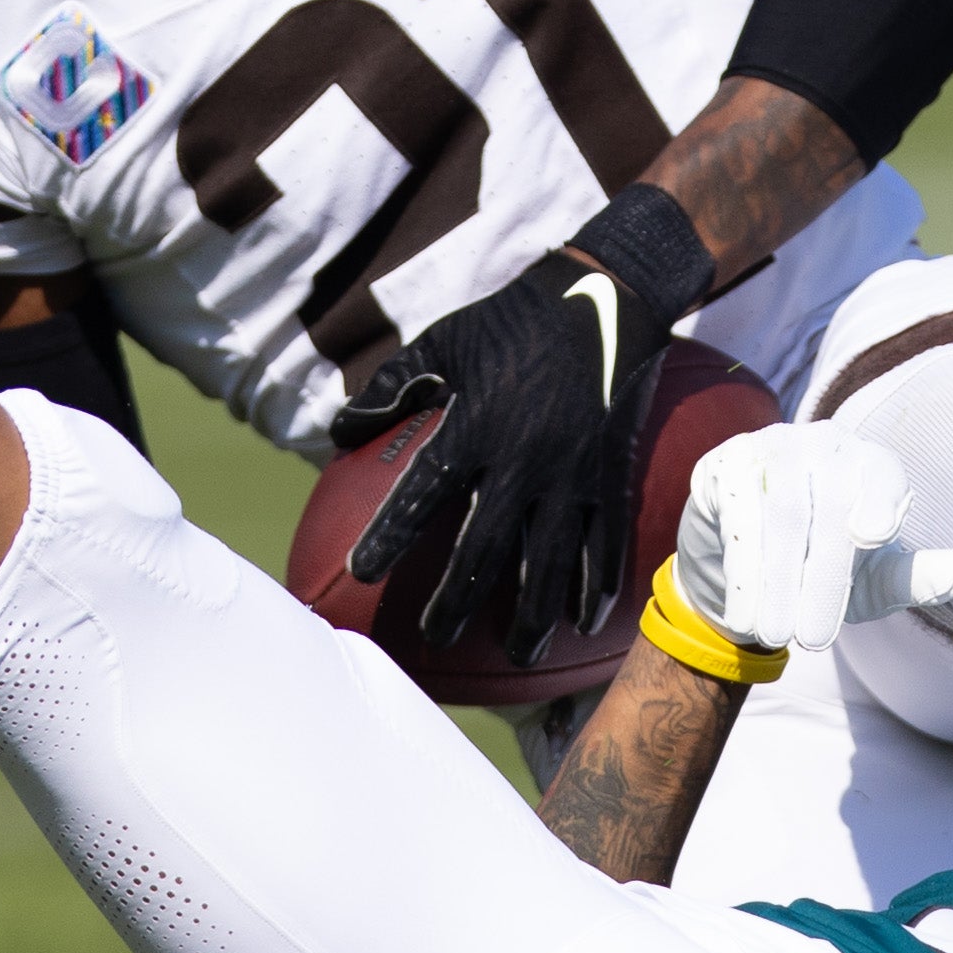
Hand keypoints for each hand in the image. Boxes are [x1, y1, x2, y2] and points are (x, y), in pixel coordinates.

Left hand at [339, 188, 713, 662]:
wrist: (606, 296)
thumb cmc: (514, 318)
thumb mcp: (443, 341)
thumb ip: (391, 387)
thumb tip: (342, 429)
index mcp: (476, 427)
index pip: (423, 494)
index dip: (391, 535)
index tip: (363, 572)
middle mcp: (523, 460)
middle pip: (484, 548)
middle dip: (457, 600)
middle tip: (433, 637)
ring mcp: (572, 473)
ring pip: (550, 561)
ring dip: (532, 614)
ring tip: (520, 656)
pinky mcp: (610, 475)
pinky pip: (605, 541)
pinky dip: (595, 584)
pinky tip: (585, 618)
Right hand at [672, 424, 952, 654]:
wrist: (750, 554)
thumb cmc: (827, 564)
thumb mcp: (872, 579)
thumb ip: (916, 577)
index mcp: (870, 461)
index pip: (881, 473)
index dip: (879, 499)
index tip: (872, 537)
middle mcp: (824, 442)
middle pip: (827, 507)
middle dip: (821, 579)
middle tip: (814, 641)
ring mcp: (773, 446)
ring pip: (779, 514)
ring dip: (778, 582)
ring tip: (776, 637)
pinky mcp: (727, 462)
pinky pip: (736, 513)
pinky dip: (742, 569)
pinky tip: (743, 613)